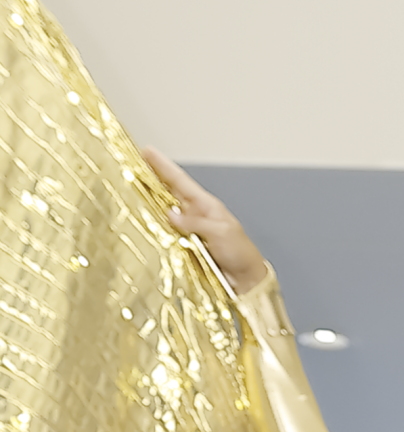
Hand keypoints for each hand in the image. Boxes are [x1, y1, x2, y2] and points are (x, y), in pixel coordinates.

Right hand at [141, 149, 268, 291]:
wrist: (246, 281)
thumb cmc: (240, 254)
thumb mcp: (220, 232)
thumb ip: (195, 223)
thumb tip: (170, 214)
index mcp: (204, 205)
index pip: (180, 180)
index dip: (163, 166)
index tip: (146, 150)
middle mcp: (193, 214)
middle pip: (167, 192)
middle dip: (149, 179)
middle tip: (129, 166)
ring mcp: (187, 230)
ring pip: (162, 212)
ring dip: (147, 203)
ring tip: (129, 189)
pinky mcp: (184, 247)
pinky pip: (164, 233)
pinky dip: (153, 227)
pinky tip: (141, 222)